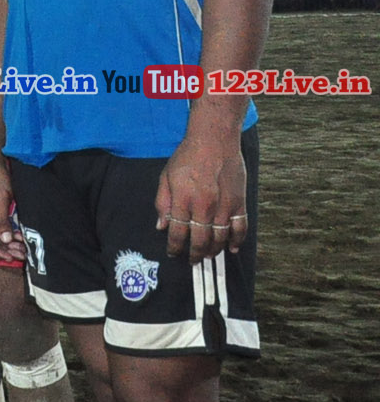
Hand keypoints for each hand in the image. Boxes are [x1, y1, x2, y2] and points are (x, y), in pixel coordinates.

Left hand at [156, 133, 247, 262]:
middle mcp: (204, 206)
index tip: (173, 253)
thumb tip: (162, 226)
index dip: (175, 247)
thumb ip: (163, 202)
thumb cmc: (187, 156)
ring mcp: (224, 206)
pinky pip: (240, 228)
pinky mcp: (239, 202)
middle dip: (194, 254)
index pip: (178, 233)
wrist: (214, 140)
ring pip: (220, 238)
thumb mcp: (166, 176)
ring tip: (207, 256)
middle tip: (191, 260)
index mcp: (183, 200)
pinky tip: (230, 249)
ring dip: (213, 251)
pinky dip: (236, 241)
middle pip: (200, 240)